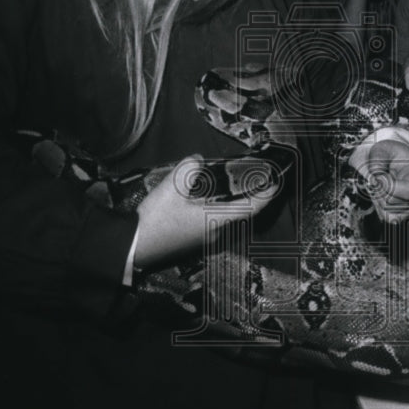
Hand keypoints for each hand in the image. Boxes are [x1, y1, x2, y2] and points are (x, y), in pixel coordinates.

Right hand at [133, 155, 276, 268]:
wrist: (132, 247)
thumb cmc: (156, 219)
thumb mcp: (172, 186)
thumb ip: (190, 168)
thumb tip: (197, 161)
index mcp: (217, 220)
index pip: (252, 207)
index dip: (267, 195)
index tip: (276, 183)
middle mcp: (216, 232)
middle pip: (240, 211)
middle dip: (248, 194)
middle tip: (251, 177)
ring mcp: (204, 239)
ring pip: (224, 216)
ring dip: (230, 200)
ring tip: (229, 182)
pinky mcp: (192, 240)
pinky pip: (212, 220)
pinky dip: (215, 207)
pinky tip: (204, 196)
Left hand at [362, 138, 408, 222]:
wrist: (396, 161)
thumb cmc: (391, 154)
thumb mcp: (382, 149)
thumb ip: (376, 160)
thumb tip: (375, 179)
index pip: (408, 192)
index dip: (388, 186)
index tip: (380, 175)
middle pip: (394, 204)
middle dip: (379, 191)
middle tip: (378, 178)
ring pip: (390, 214)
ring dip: (378, 200)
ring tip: (379, 186)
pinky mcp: (406, 213)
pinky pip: (389, 218)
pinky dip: (380, 207)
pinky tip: (380, 194)